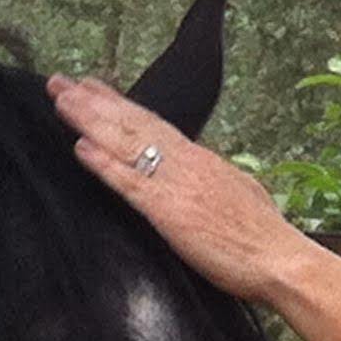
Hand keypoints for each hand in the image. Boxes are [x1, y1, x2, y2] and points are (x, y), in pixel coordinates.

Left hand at [49, 74, 309, 303]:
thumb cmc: (265, 238)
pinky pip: (130, 183)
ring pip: (126, 144)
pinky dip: (104, 164)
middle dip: (94, 102)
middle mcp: (187, 164)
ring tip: (60, 99)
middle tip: (60, 81)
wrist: (280, 259)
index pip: (154, 125)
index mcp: (202, 161)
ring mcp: (176, 186)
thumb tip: (203, 175)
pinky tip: (80, 148)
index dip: (120, 105)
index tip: (93, 87)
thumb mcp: (240, 194)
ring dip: (90, 120)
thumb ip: (213, 182)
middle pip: (133, 125)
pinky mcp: (168, 213)